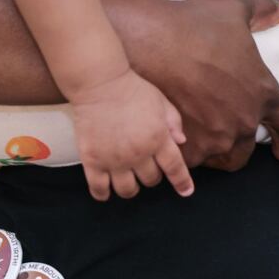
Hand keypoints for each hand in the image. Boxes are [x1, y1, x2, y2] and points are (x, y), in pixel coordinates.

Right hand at [69, 68, 193, 200]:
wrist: (100, 84)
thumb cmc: (133, 90)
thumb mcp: (161, 102)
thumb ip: (173, 122)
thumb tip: (182, 142)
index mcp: (158, 139)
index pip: (175, 168)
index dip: (182, 182)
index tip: (186, 191)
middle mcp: (138, 153)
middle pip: (151, 180)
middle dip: (152, 175)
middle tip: (146, 165)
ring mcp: (114, 160)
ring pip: (127, 190)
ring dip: (131, 187)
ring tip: (128, 178)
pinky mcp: (92, 161)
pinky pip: (99, 189)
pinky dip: (104, 194)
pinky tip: (106, 190)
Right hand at [132, 0, 278, 170]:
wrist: (152, 43)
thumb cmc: (195, 25)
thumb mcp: (234, 10)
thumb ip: (261, 9)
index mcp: (262, 92)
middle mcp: (243, 122)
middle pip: (248, 149)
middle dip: (239, 142)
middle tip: (223, 132)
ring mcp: (216, 139)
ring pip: (221, 159)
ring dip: (214, 151)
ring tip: (199, 140)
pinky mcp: (188, 149)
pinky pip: (191, 163)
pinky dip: (186, 154)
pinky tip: (174, 142)